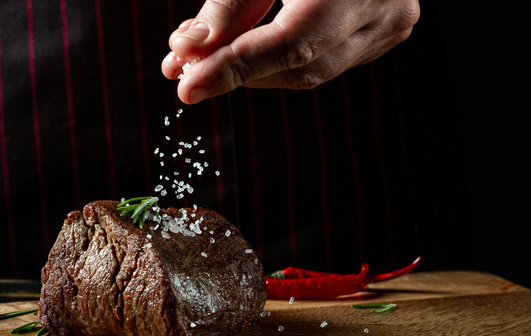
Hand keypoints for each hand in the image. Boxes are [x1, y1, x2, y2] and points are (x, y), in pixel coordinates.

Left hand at [161, 0, 419, 103]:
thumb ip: (231, 1)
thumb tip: (192, 51)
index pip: (291, 44)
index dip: (235, 68)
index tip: (189, 86)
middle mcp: (386, 6)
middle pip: (299, 66)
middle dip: (237, 73)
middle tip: (186, 68)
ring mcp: (391, 21)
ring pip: (312, 71)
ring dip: (254, 71)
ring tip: (206, 57)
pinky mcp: (385, 28)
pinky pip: (326, 59)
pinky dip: (280, 59)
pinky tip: (246, 46)